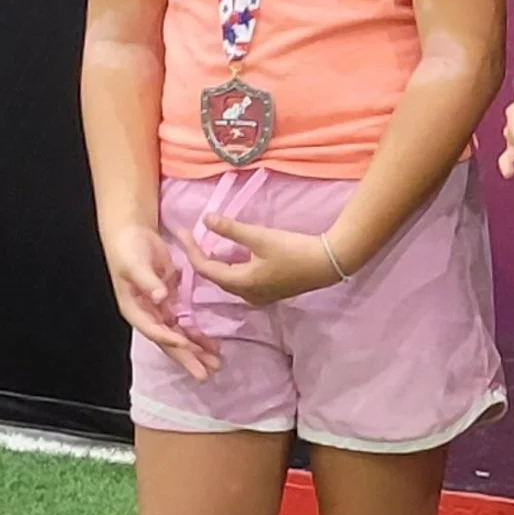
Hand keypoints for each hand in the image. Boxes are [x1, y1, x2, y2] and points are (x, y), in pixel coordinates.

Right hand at [103, 221, 218, 379]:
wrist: (131, 235)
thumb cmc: (129, 250)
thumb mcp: (135, 264)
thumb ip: (147, 281)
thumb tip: (159, 297)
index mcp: (134, 308)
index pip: (152, 328)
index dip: (168, 338)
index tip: (185, 344)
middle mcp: (146, 313)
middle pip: (168, 340)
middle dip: (186, 357)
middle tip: (205, 373)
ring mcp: (158, 309)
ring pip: (178, 335)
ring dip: (195, 349)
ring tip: (214, 363)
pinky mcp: (169, 301)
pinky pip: (184, 322)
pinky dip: (196, 334)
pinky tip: (211, 345)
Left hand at [179, 215, 345, 308]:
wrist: (329, 262)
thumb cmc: (294, 250)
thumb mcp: (261, 237)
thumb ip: (231, 229)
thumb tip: (205, 219)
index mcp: (240, 283)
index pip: (205, 268)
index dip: (191, 249)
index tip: (182, 231)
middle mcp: (246, 294)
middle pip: (215, 276)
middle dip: (202, 257)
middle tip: (194, 237)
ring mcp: (259, 296)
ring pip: (229, 280)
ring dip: (217, 263)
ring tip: (210, 246)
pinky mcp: (271, 291)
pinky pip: (241, 281)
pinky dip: (232, 268)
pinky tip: (235, 257)